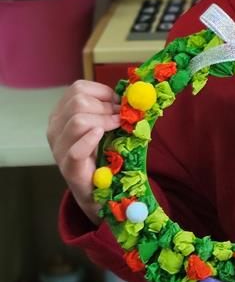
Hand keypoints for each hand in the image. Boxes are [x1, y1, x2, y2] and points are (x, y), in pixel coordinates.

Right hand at [46, 80, 120, 224]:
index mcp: (62, 114)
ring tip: (116, 128)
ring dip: (104, 121)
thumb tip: (131, 93)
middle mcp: (55, 129)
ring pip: (78, 120)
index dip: (103, 92)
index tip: (117, 104)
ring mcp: (59, 149)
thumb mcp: (102, 127)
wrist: (95, 193)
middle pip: (78, 101)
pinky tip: (101, 136)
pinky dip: (90, 140)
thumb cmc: (100, 155)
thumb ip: (108, 109)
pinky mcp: (69, 169)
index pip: (78, 88)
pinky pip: (76, 150)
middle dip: (106, 107)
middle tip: (120, 119)